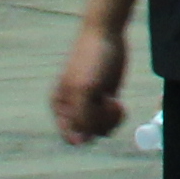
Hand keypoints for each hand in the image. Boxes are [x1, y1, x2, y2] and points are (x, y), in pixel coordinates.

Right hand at [48, 17, 130, 146]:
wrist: (107, 35)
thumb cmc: (91, 59)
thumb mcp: (84, 89)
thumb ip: (81, 117)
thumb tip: (80, 142)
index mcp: (60, 106)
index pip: (70, 136)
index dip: (86, 131)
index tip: (95, 115)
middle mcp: (73, 108)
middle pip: (88, 134)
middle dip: (100, 123)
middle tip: (106, 103)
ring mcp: (90, 105)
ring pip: (101, 130)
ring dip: (111, 120)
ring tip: (113, 102)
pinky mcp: (105, 101)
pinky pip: (111, 121)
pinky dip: (117, 116)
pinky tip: (119, 102)